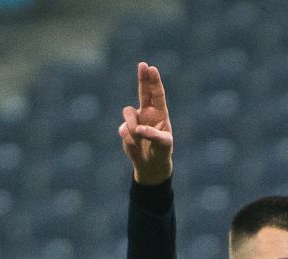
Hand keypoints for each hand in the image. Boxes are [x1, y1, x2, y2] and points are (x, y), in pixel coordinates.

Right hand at [119, 62, 173, 184]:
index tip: (152, 68)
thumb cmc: (162, 153)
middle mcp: (147, 113)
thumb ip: (153, 135)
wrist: (151, 165)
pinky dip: (129, 139)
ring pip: (127, 113)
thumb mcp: (163, 146)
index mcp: (160, 114)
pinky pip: (123, 130)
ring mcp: (135, 120)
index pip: (157, 95)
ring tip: (138, 137)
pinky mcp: (125, 129)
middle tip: (142, 64)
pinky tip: (135, 146)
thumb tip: (139, 129)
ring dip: (131, 125)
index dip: (154, 82)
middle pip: (143, 92)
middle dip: (143, 78)